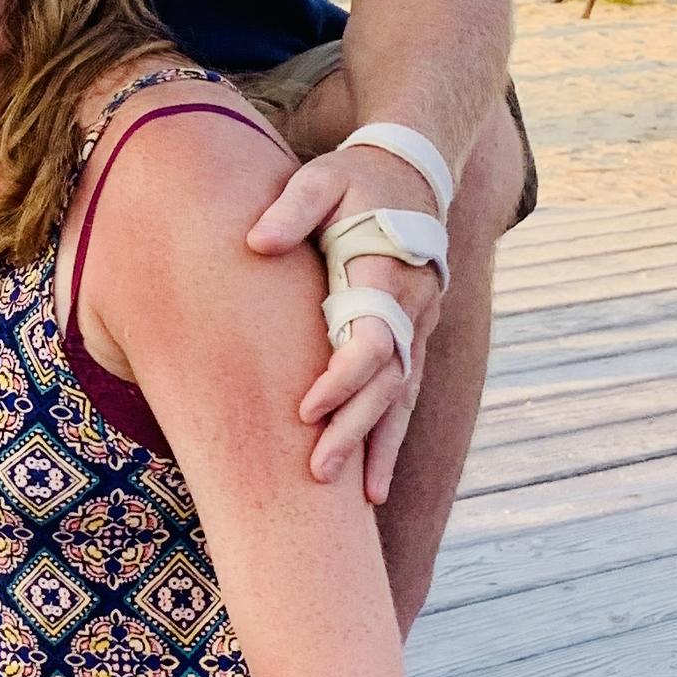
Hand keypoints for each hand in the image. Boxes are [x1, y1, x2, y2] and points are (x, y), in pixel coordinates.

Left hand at [247, 146, 443, 503]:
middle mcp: (414, 308)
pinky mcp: (414, 337)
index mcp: (389, 272)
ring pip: (402, 398)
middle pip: (387, 383)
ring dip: (379, 446)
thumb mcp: (322, 178)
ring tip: (358, 502)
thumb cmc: (355, 178)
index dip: (341, 379)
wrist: (412, 174)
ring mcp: (420, 326)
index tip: (304, 409)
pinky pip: (403, 395)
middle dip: (355, 430)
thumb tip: (256, 244)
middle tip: (316, 473)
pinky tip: (372, 481)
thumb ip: (292, 208)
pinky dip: (390, 436)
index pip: (372, 341)